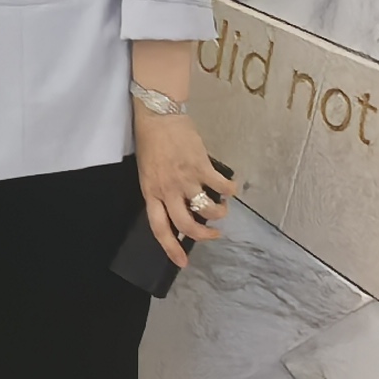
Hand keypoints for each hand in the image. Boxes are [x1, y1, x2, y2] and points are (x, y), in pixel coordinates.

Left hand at [139, 109, 236, 268]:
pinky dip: (229, 190)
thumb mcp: (148, 172)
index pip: (159, 228)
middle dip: (203, 236)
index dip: (171, 248)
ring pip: (207, 209)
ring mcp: (186, 178)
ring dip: (219, 213)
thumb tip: (179, 207)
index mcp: (151, 192)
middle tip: (214, 236)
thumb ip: (161, 191)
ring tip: (222, 209)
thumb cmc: (151, 143)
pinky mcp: (202, 165)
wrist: (158, 115)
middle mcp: (168, 190)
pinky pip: (221, 186)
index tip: (181, 263)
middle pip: (187, 225)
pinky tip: (230, 188)